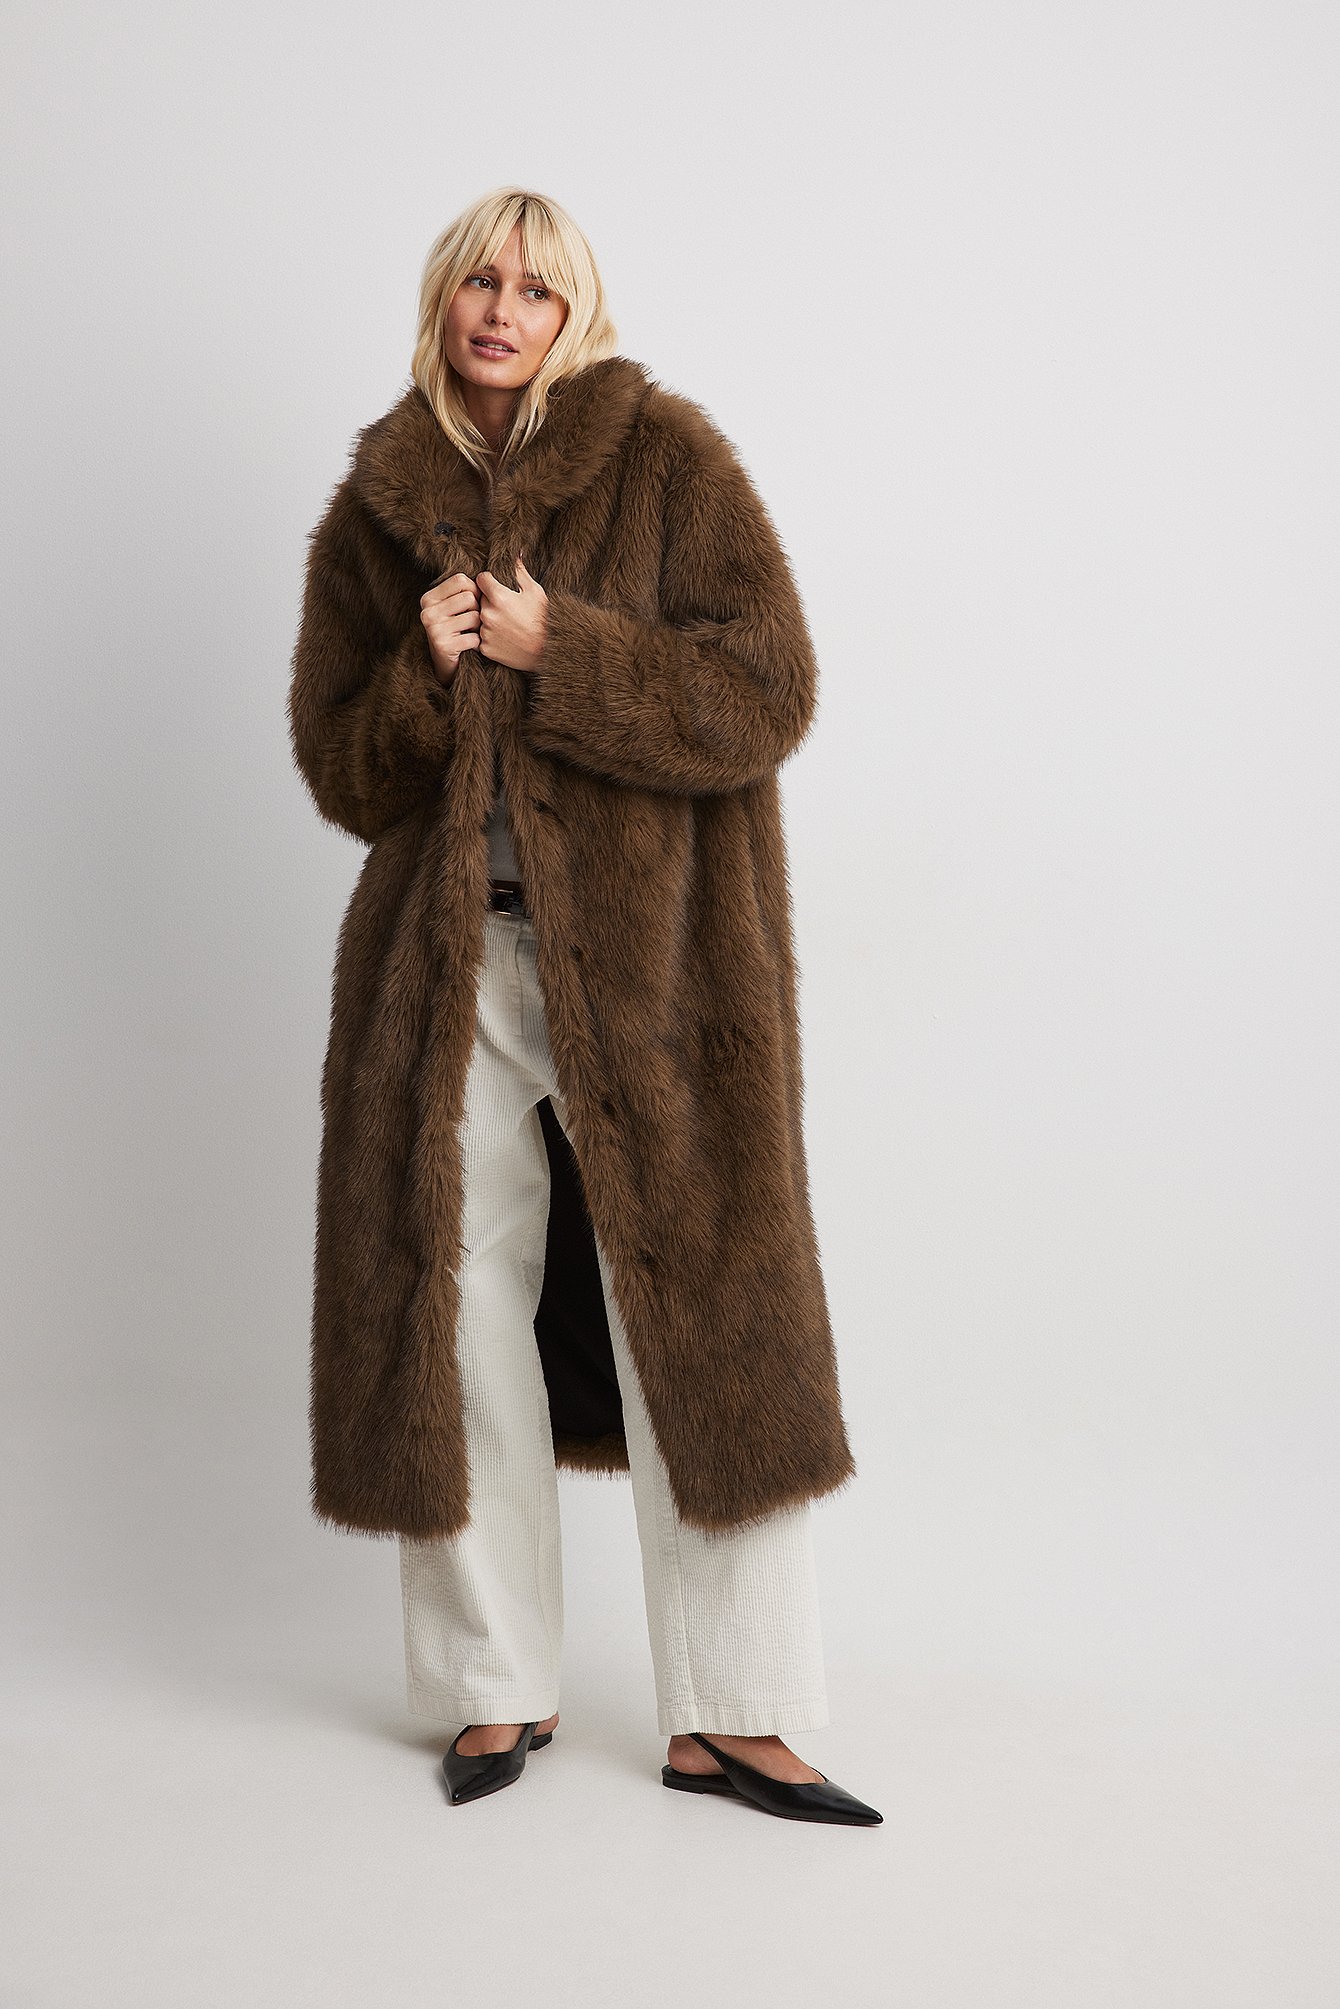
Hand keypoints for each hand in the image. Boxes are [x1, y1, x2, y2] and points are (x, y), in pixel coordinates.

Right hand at [420, 571, 479, 680]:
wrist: (446, 664)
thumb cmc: (456, 630)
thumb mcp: (453, 607)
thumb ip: (464, 590)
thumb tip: (488, 576)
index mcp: (429, 598)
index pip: (460, 580)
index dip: (474, 590)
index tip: (473, 603)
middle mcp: (427, 611)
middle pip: (469, 597)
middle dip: (478, 610)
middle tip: (472, 622)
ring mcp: (434, 629)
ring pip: (474, 617)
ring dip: (480, 627)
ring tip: (471, 633)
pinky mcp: (443, 645)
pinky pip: (475, 638)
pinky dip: (478, 643)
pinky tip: (469, 646)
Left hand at [476, 552, 548, 673]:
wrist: (548, 651)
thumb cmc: (544, 620)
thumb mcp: (535, 591)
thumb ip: (519, 571)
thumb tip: (514, 553)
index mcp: (498, 596)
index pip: (481, 579)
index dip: (489, 581)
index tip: (497, 586)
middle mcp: (488, 614)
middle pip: (479, 599)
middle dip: (489, 600)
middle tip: (506, 608)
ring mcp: (485, 632)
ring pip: (479, 618)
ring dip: (488, 618)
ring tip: (506, 624)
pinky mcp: (485, 648)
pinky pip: (480, 637)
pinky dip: (488, 636)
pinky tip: (503, 637)